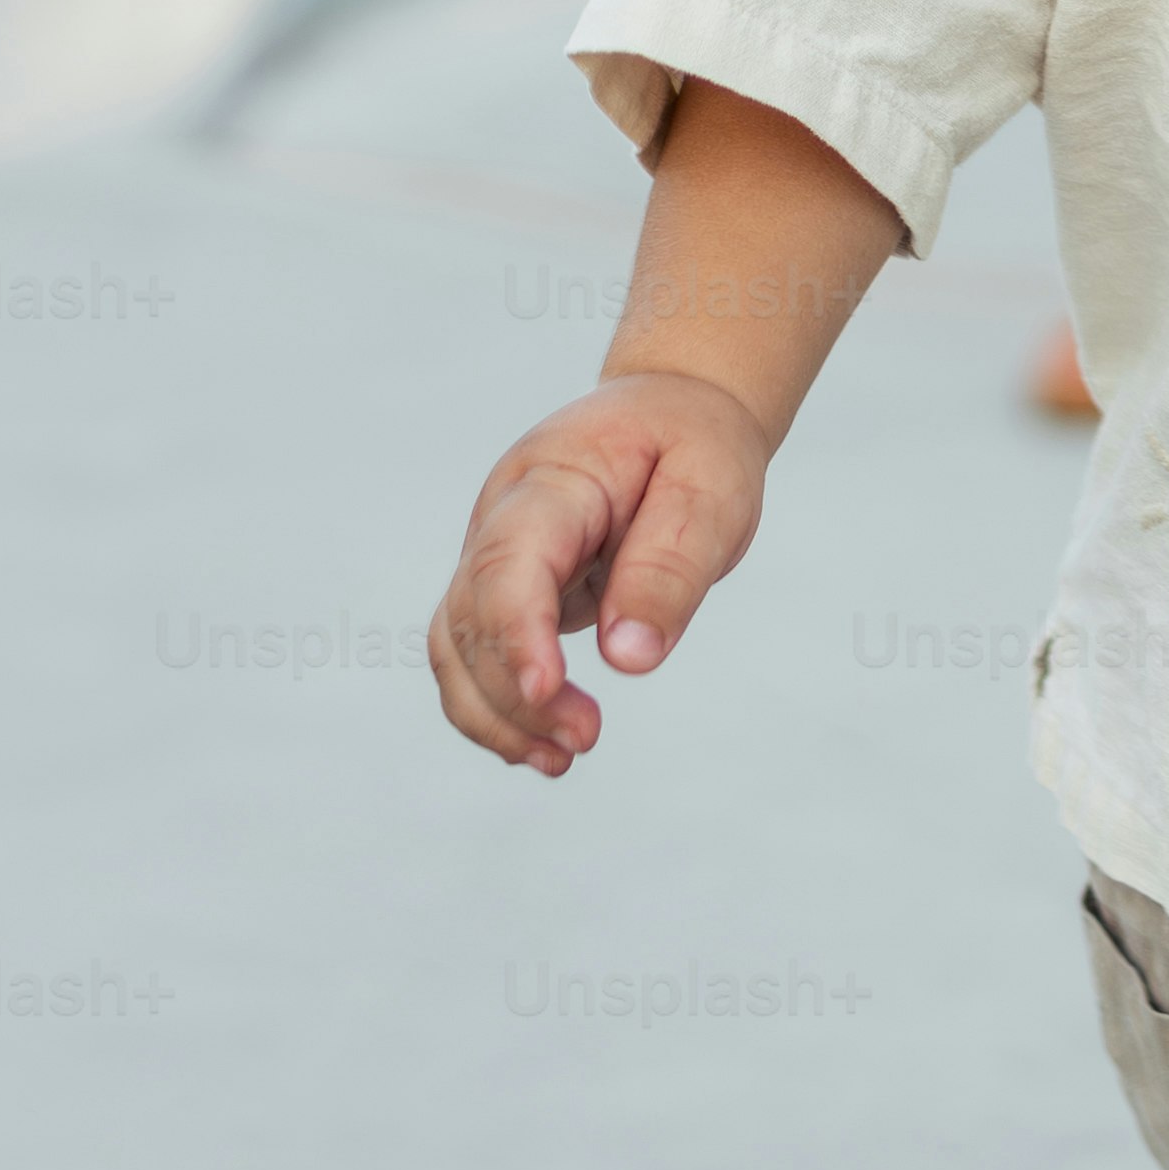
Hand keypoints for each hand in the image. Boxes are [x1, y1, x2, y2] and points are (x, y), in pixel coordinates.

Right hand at [426, 370, 772, 773]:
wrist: (673, 410)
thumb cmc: (692, 444)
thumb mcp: (711, 490)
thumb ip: (670, 569)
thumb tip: (629, 657)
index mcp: (552, 478)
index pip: (508, 559)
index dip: (516, 632)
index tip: (546, 692)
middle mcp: (502, 516)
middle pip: (472, 613)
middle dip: (514, 692)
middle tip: (586, 739)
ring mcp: (494, 553)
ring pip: (457, 645)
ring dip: (497, 713)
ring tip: (563, 759)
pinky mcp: (506, 588)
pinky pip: (477, 655)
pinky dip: (498, 708)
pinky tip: (541, 748)